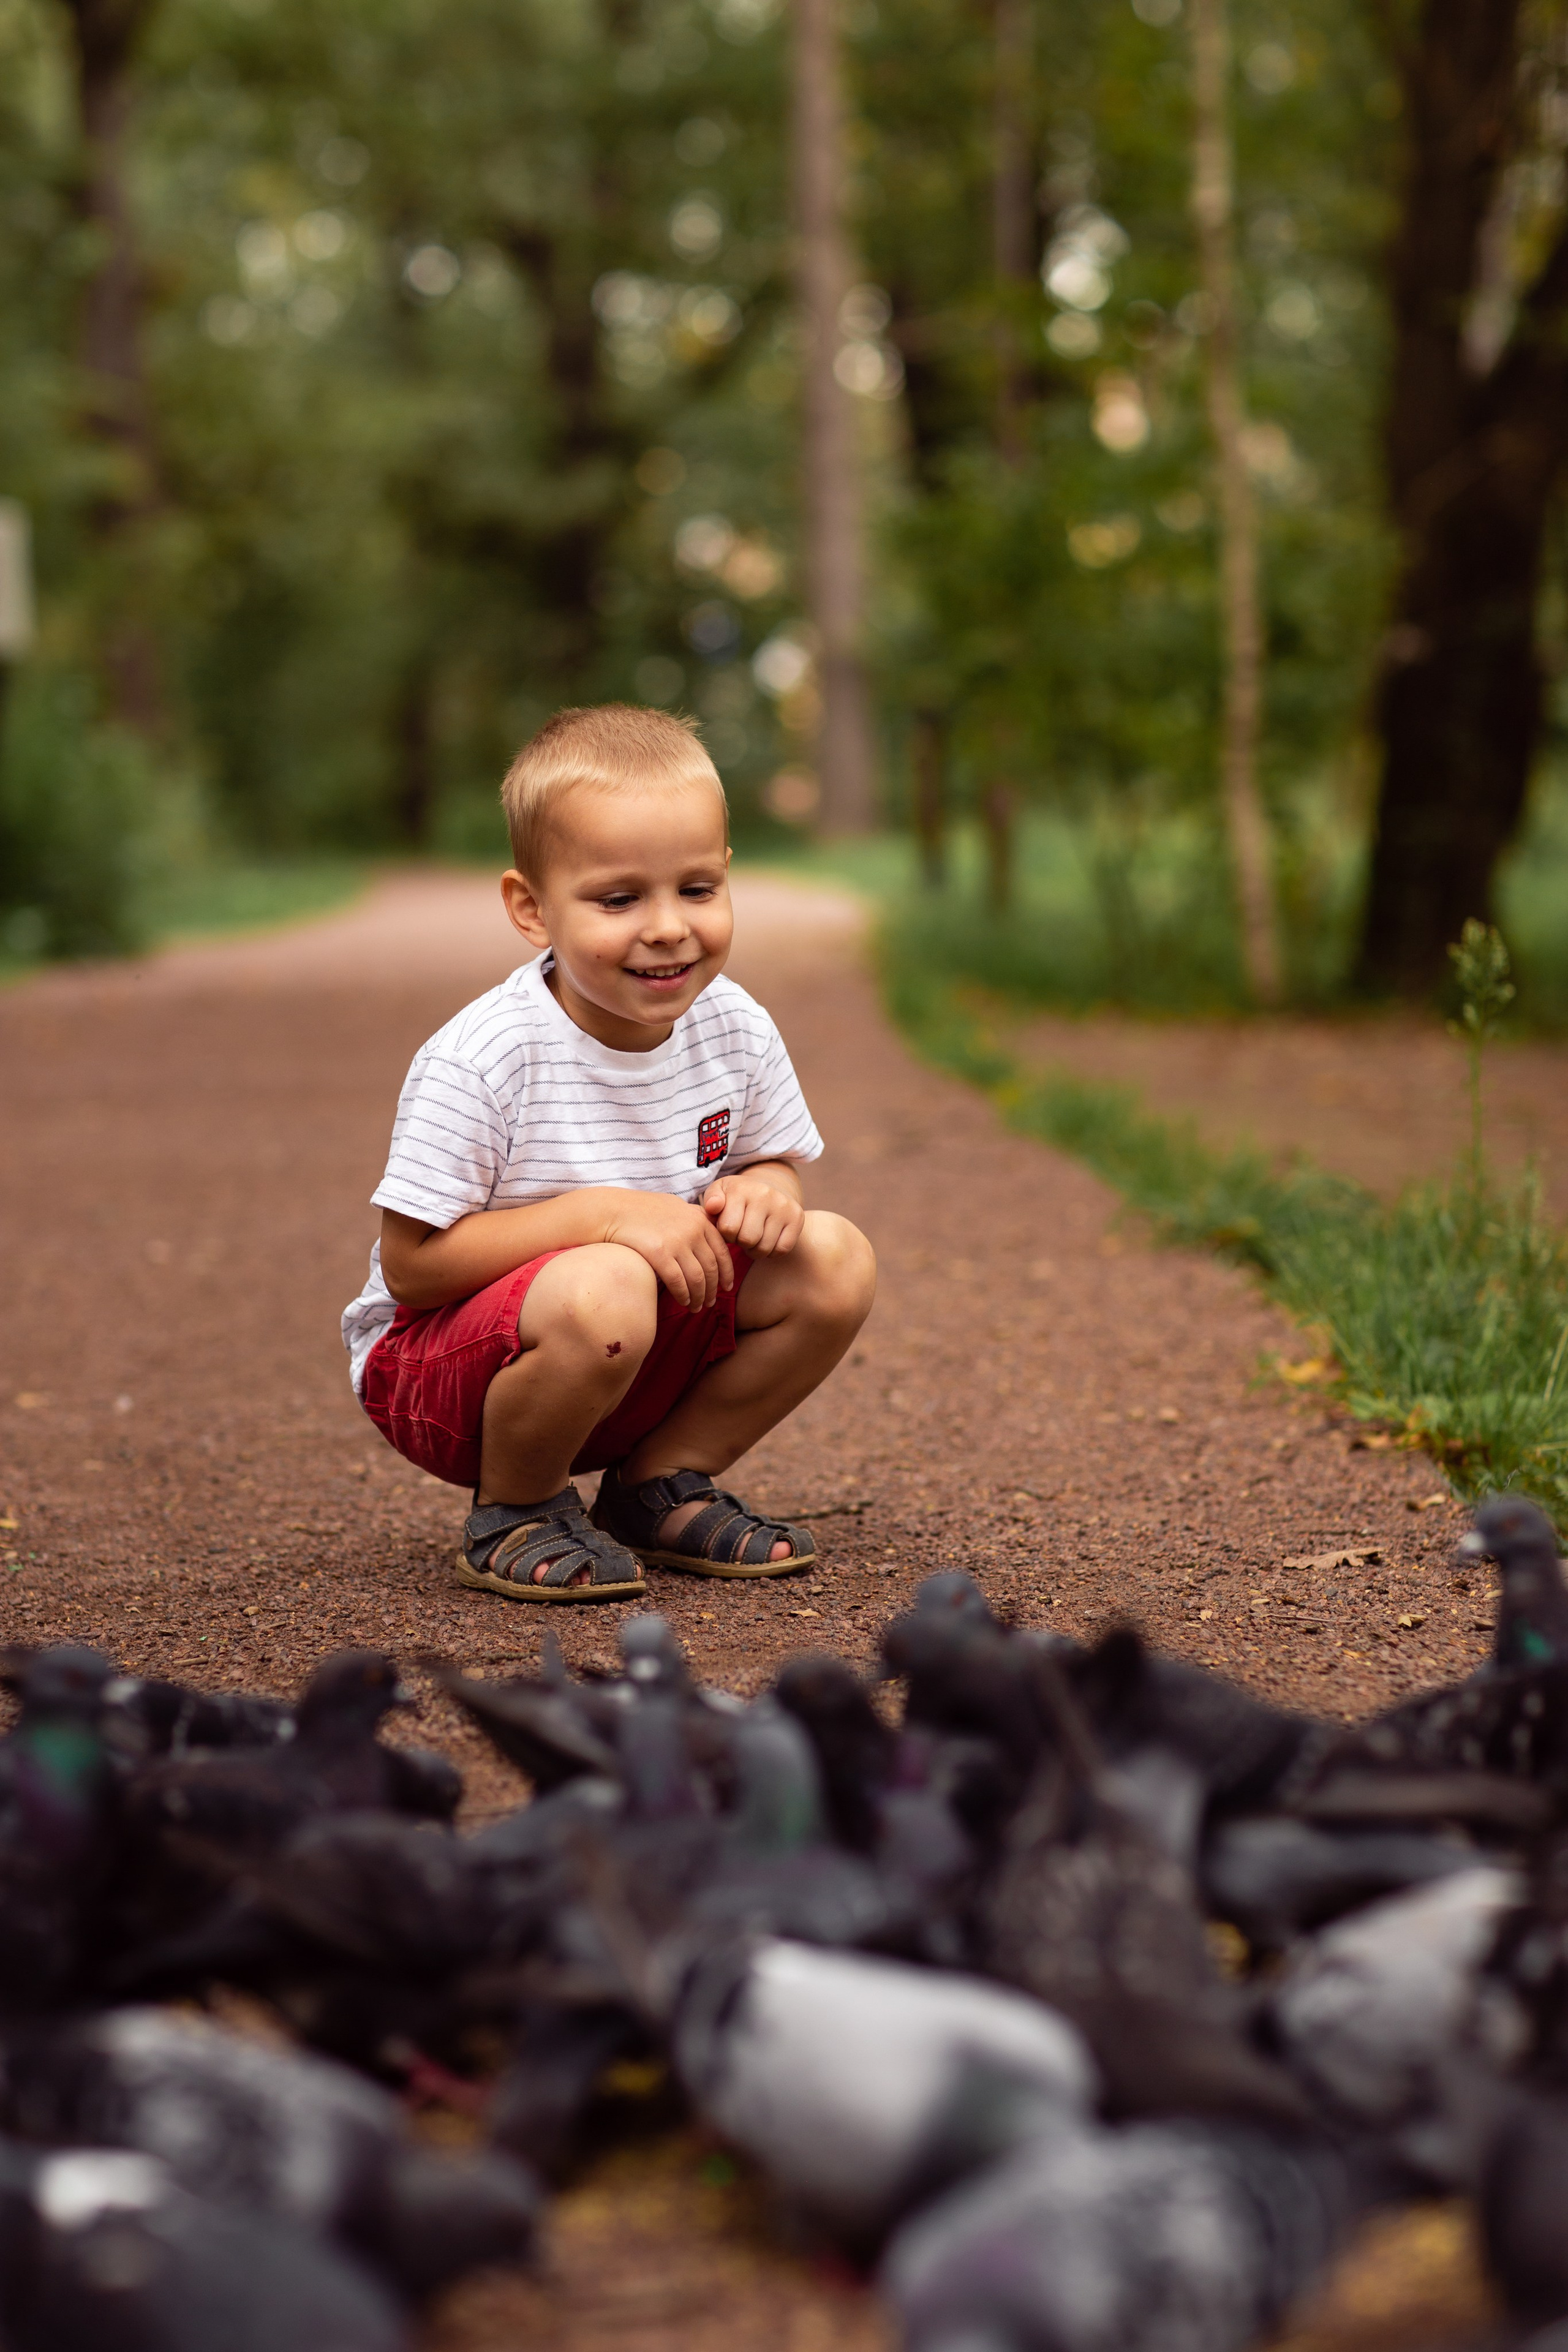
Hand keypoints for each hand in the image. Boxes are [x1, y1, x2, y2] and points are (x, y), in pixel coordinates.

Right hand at [602, 1192, 733, 1309]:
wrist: (613, 1210)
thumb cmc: (642, 1210)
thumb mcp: (675, 1207)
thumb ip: (694, 1220)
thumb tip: (708, 1236)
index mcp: (700, 1218)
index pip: (722, 1251)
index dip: (726, 1273)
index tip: (726, 1287)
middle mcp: (693, 1229)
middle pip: (711, 1268)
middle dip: (712, 1289)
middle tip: (709, 1303)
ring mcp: (677, 1241)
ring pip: (697, 1278)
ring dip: (699, 1297)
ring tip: (696, 1308)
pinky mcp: (659, 1253)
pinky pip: (678, 1281)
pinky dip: (683, 1295)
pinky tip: (683, 1302)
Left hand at [702, 1166, 804, 1257]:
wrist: (769, 1186)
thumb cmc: (738, 1196)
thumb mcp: (719, 1192)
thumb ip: (711, 1200)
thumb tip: (713, 1206)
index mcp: (741, 1189)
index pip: (728, 1228)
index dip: (726, 1234)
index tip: (729, 1227)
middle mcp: (765, 1195)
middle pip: (748, 1240)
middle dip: (740, 1242)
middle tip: (741, 1235)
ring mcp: (783, 1206)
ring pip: (764, 1247)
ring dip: (755, 1249)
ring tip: (753, 1238)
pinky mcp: (797, 1217)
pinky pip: (782, 1249)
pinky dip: (772, 1251)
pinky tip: (766, 1240)